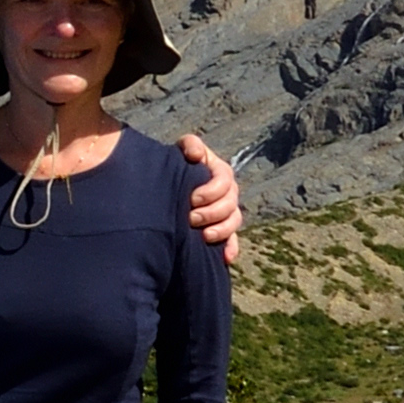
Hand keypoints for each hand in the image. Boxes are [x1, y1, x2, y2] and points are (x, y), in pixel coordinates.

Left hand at [178, 139, 245, 263]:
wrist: (170, 185)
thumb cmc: (178, 164)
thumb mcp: (183, 149)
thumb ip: (190, 145)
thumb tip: (196, 155)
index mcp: (221, 173)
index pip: (224, 182)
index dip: (210, 191)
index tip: (191, 198)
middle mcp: (228, 193)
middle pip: (230, 205)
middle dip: (212, 213)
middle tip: (191, 218)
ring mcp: (226, 212)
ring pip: (234, 222)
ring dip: (221, 230)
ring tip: (204, 236)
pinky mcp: (222, 229)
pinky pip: (233, 240)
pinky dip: (231, 249)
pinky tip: (226, 258)